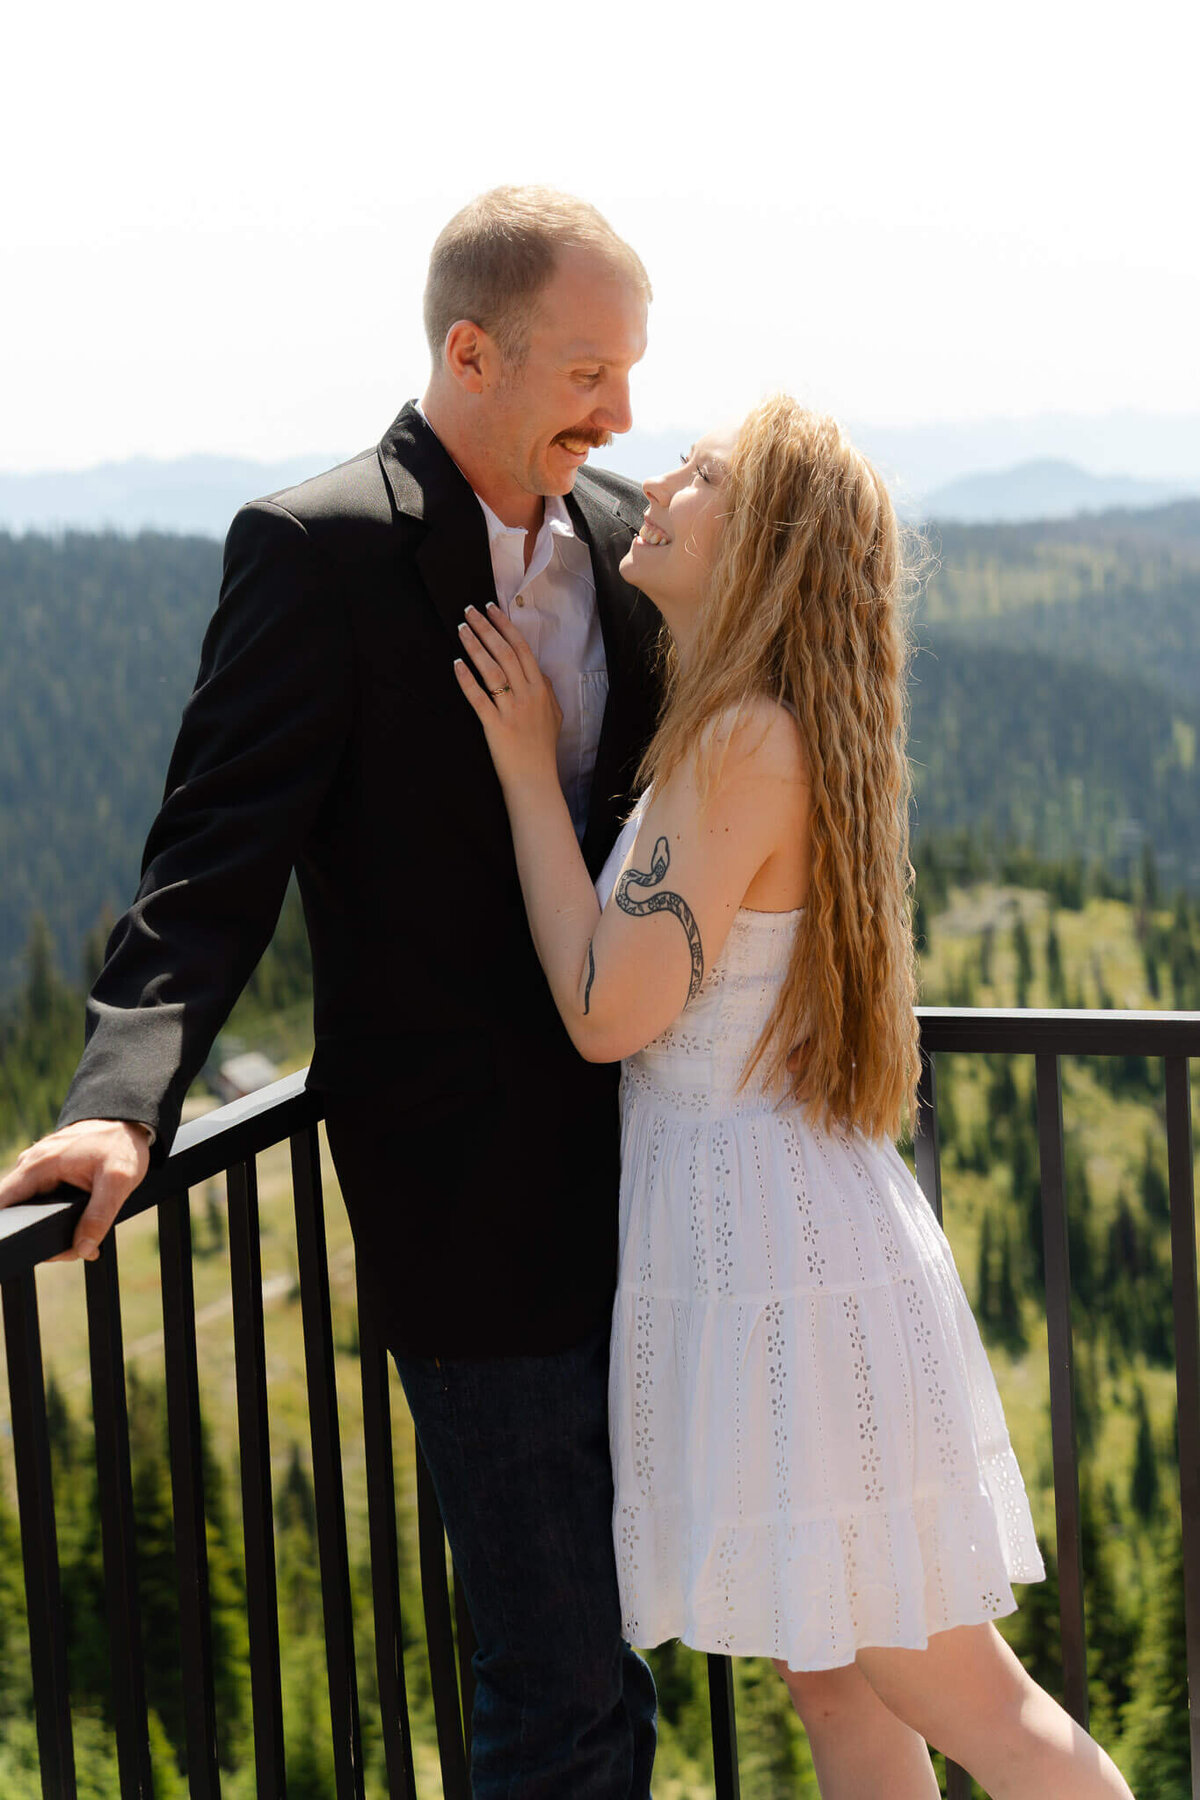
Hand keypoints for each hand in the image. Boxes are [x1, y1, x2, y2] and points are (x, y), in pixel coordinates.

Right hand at [0, 1119, 150, 1261]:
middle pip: (16, 1211)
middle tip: (70, 1251)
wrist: (127, 1124)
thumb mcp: (118, 1181)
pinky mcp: (45, 1172)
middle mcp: (30, 1164)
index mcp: (39, 1164)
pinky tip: (78, 1227)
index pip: (2, 1200)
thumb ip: (100, 1216)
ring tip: (79, 1241)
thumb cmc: (121, 1146)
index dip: (5, 1227)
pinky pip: (39, 1198)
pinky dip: (54, 1215)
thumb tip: (82, 1248)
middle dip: (40, 1236)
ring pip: (28, 1208)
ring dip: (49, 1228)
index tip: (22, 1246)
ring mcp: (36, 1167)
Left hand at [454, 603, 562, 790]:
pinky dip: (467, 680)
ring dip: (475, 647)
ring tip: (462, 630)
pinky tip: (456, 664)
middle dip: (486, 628)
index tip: (491, 609)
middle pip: (505, 653)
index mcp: (540, 690)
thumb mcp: (554, 715)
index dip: (505, 627)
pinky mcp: (496, 726)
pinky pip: (479, 698)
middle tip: (469, 611)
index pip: (522, 649)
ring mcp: (512, 711)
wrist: (535, 779)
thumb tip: (536, 671)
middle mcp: (528, 696)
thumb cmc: (542, 748)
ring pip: (492, 670)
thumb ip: (545, 690)